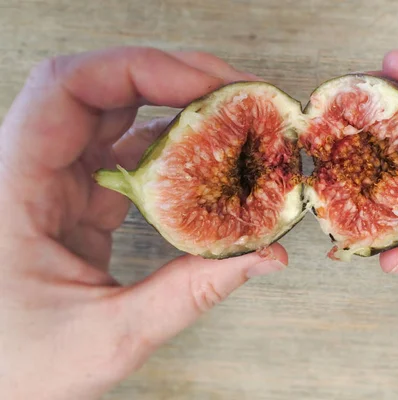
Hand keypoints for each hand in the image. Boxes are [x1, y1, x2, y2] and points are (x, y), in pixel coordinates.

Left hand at [0, 47, 286, 399]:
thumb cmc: (13, 369)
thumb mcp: (107, 338)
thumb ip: (191, 294)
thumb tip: (266, 257)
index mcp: (13, 189)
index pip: (68, 89)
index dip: (141, 69)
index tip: (208, 85)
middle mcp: (29, 171)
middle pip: (102, 91)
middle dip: (176, 80)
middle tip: (238, 94)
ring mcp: (52, 184)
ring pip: (118, 122)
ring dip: (179, 115)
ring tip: (235, 122)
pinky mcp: (74, 202)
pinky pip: (126, 160)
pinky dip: (173, 155)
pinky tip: (209, 164)